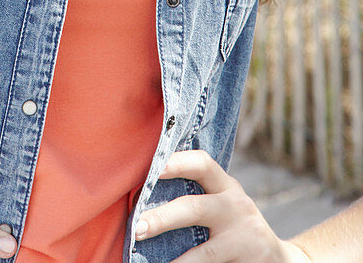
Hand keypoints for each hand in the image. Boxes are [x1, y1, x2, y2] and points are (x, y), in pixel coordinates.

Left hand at [134, 148, 313, 260]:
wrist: (278, 258)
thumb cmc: (233, 224)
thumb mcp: (222, 203)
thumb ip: (197, 194)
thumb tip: (142, 195)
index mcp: (226, 186)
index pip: (202, 164)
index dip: (177, 163)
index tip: (152, 169)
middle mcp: (236, 207)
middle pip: (195, 208)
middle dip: (163, 218)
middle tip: (137, 229)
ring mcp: (244, 238)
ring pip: (205, 252)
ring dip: (178, 262)